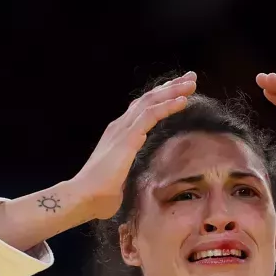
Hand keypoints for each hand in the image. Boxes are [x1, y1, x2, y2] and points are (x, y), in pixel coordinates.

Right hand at [72, 72, 196, 219]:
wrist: (84, 198)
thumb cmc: (100, 196)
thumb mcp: (121, 180)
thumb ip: (129, 174)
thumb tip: (136, 183)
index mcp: (119, 135)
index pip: (142, 109)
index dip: (161, 98)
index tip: (181, 92)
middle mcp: (120, 127)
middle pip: (148, 99)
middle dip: (170, 86)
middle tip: (190, 77)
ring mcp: (122, 130)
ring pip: (151, 101)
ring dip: (173, 90)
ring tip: (192, 82)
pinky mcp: (127, 137)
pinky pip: (151, 115)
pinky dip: (167, 105)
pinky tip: (183, 100)